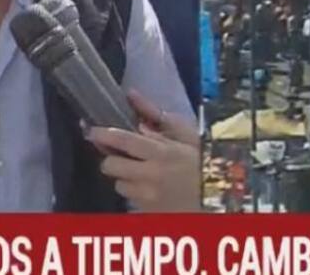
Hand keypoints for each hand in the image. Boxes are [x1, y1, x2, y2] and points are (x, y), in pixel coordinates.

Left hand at [86, 90, 199, 211]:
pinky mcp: (149, 214)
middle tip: (122, 156)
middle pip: (110, 166)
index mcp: (161, 153)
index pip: (122, 141)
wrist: (219, 195)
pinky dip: (136, 194)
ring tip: (143, 174)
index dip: (102, 134)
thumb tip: (131, 95)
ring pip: (119, 186)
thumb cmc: (203, 159)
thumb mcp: (184, 133)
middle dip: (112, 159)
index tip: (90, 130)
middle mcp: (151, 176)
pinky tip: (150, 189)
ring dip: (125, 179)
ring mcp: (149, 198)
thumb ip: (155, 115)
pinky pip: (130, 202)